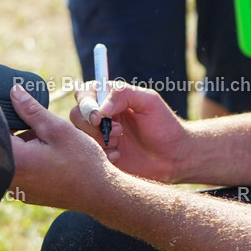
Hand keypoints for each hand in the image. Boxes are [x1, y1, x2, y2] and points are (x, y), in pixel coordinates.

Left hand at [9, 85, 114, 211]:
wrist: (98, 193)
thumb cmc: (81, 161)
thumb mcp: (57, 129)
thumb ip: (31, 110)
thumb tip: (14, 92)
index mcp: (12, 161)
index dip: (5, 115)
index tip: (18, 108)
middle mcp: (8, 178)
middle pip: (2, 145)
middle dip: (17, 130)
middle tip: (41, 125)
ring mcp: (16, 189)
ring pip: (12, 157)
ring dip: (25, 145)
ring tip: (50, 143)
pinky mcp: (25, 194)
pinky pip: (20, 170)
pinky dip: (31, 159)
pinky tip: (51, 157)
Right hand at [72, 82, 186, 183]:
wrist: (174, 157)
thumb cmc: (165, 126)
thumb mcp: (150, 102)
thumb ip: (125, 95)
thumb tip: (101, 108)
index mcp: (111, 99)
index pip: (85, 93)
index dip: (86, 103)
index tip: (98, 116)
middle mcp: (102, 116)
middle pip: (76, 114)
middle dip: (93, 124)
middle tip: (118, 131)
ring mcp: (100, 137)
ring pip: (79, 135)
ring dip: (100, 139)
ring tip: (121, 141)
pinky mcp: (101, 156)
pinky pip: (88, 155)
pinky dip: (103, 155)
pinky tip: (119, 156)